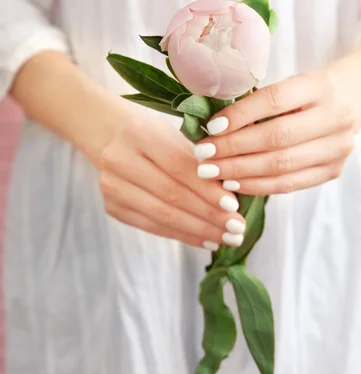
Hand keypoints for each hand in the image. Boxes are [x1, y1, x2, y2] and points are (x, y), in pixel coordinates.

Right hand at [99, 111, 245, 248]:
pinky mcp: (111, 207)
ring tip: (226, 238)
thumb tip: (231, 199)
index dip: (207, 189)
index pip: (180, 167)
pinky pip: (152, 226)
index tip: (234, 206)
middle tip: (236, 229)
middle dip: (208, 215)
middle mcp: (119, 159)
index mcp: (139, 133)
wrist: (112, 136)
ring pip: (162, 215)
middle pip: (171, 195)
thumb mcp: (176, 134)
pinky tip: (205, 240)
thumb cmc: (155, 135)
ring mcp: (111, 186)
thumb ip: (200, 162)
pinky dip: (182, 235)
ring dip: (198, 230)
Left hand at [194, 65, 360, 195]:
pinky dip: (258, 186)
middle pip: (276, 138)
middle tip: (203, 156)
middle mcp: (335, 117)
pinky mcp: (334, 171)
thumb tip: (211, 127)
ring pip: (281, 166)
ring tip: (212, 173)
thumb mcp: (291, 83)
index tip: (210, 128)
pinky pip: (289, 185)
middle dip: (233, 149)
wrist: (353, 97)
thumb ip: (258, 102)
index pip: (274, 101)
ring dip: (240, 172)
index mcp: (320, 85)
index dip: (239, 116)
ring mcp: (338, 147)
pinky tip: (233, 184)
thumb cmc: (308, 91)